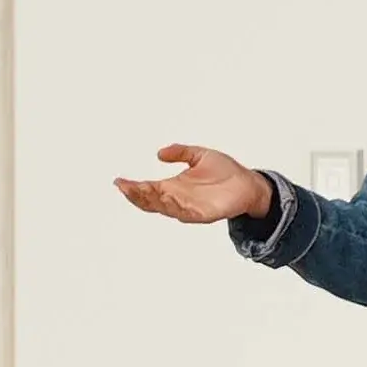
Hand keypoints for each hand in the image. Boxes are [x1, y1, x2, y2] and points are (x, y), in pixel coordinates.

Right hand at [116, 142, 274, 223]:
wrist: (248, 184)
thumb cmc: (225, 171)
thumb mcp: (199, 155)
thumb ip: (180, 152)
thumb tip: (159, 153)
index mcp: (173, 186)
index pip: (147, 189)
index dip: (132, 187)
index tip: (118, 181)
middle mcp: (178, 199)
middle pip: (151, 201)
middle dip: (137, 195)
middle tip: (125, 187)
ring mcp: (189, 208)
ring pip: (165, 208)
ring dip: (152, 200)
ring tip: (141, 190)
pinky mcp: (203, 214)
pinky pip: (186, 213)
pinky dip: (175, 207)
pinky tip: (167, 198)